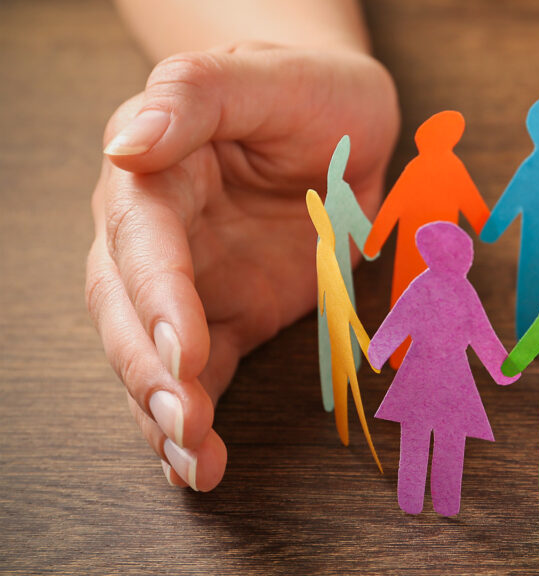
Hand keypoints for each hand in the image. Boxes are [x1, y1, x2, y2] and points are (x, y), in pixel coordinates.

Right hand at [86, 43, 398, 489]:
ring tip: (192, 460)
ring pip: (157, 356)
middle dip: (152, 372)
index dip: (159, 295)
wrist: (344, 120)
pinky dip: (196, 422)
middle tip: (183, 421)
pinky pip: (204, 376)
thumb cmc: (306, 91)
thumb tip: (125, 145)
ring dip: (166, 413)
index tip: (187, 346)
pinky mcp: (229, 317)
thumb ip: (195, 96)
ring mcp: (192, 283)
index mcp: (154, 172)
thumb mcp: (260, 76)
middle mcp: (157, 235)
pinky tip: (196, 466)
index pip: (141, 238)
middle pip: (130, 310)